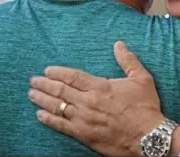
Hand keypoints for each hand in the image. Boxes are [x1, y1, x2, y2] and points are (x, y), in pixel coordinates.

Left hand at [28, 41, 164, 156]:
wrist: (148, 136)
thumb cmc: (145, 107)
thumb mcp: (141, 79)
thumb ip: (128, 60)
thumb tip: (119, 44)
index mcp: (100, 86)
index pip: (73, 76)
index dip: (57, 72)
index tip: (47, 70)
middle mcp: (88, 102)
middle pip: (61, 90)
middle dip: (44, 84)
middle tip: (33, 80)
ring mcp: (84, 119)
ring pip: (57, 107)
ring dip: (43, 99)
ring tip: (32, 94)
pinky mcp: (83, 135)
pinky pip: (61, 126)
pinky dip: (49, 120)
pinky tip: (40, 115)